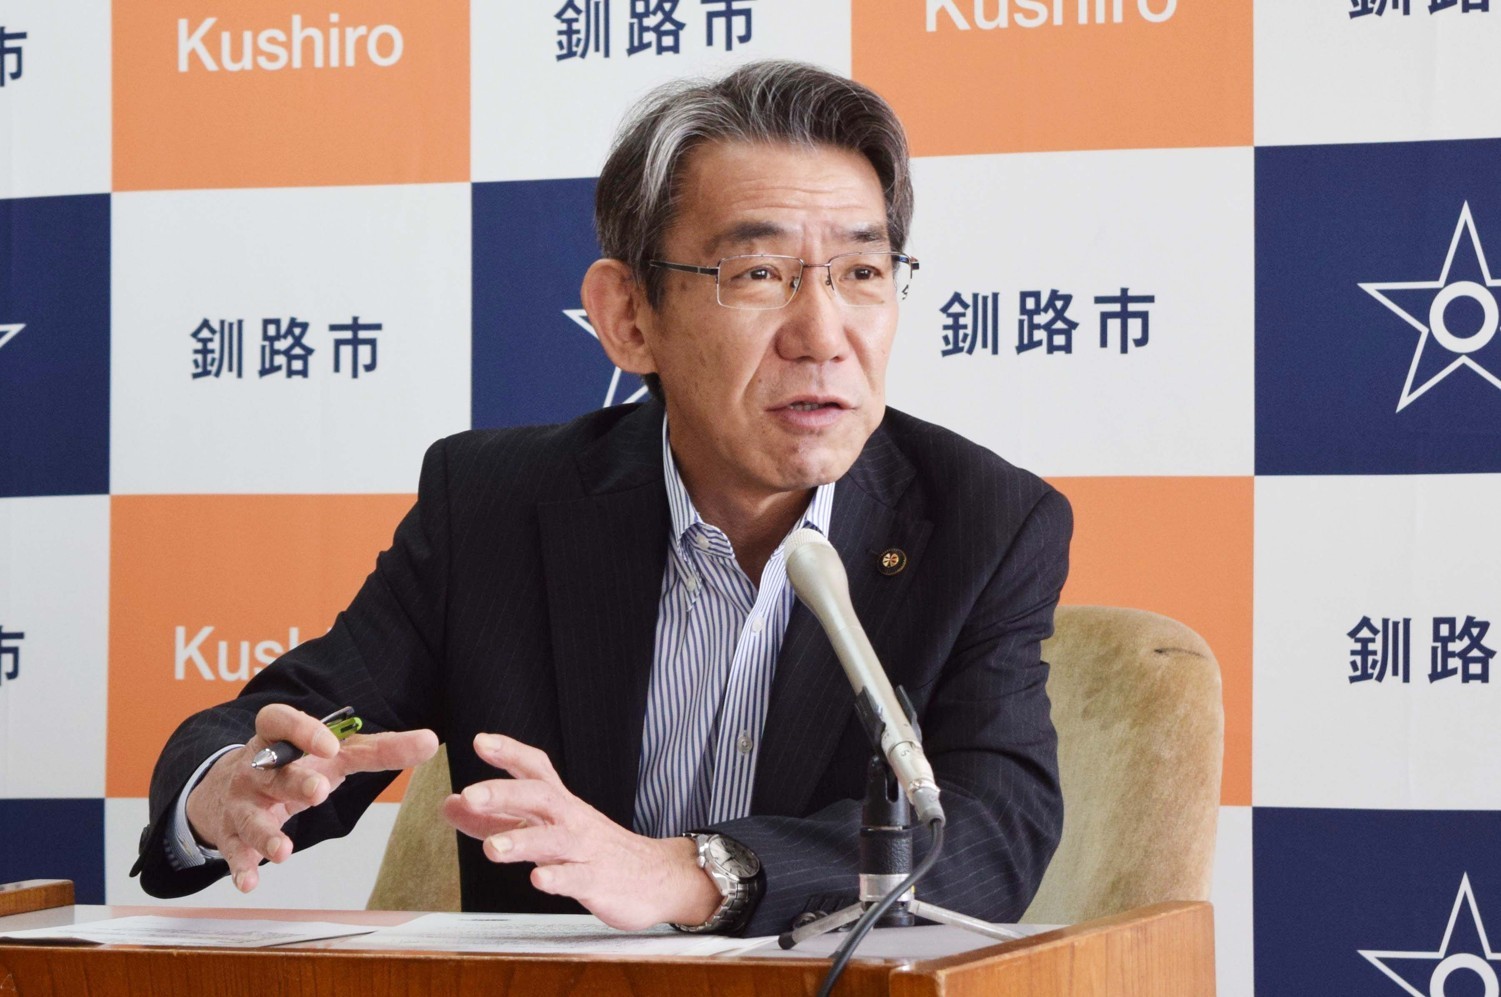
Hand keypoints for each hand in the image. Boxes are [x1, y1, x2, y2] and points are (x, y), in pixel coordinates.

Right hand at [185, 703, 438, 892]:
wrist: (230, 789)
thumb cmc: (297, 765)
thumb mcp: (336, 754)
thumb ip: (382, 749)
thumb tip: (432, 741)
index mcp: (278, 737)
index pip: (280, 721)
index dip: (303, 731)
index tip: (330, 745)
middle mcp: (255, 767)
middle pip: (273, 772)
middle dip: (295, 782)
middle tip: (319, 792)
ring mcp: (241, 801)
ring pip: (251, 816)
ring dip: (266, 834)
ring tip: (284, 852)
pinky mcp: (231, 834)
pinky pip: (235, 851)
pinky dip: (242, 867)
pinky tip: (251, 883)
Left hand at [443, 733, 719, 930]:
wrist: (658, 877)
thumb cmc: (593, 850)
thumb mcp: (544, 831)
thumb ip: (496, 820)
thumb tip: (449, 805)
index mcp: (560, 805)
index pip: (535, 769)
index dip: (510, 752)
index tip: (479, 741)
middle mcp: (572, 820)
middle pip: (541, 796)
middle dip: (505, 793)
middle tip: (470, 793)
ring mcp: (586, 850)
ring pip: (555, 839)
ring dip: (523, 841)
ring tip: (491, 849)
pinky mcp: (599, 881)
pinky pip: (578, 878)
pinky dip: (559, 877)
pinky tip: (538, 879)